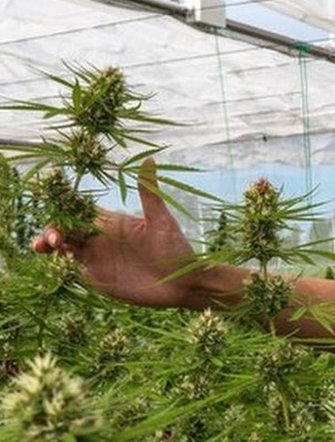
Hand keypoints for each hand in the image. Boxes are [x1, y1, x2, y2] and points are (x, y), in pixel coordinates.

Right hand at [32, 158, 200, 307]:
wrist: (183, 283)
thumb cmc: (176, 248)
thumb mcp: (161, 220)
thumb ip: (149, 192)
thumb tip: (149, 158)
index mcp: (113, 221)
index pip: (81, 211)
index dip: (66, 209)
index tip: (58, 209)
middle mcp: (101, 237)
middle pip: (66, 229)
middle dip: (52, 229)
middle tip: (52, 238)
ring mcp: (98, 258)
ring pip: (64, 248)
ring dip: (49, 245)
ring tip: (43, 247)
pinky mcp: (99, 278)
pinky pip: (74, 268)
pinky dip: (60, 264)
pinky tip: (56, 263)